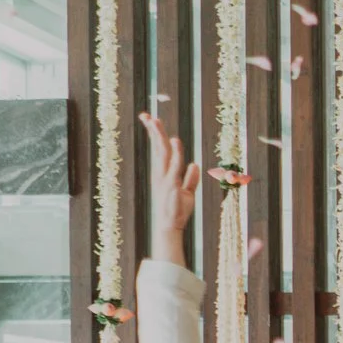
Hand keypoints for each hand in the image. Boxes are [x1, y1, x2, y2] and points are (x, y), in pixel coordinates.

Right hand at [137, 112, 198, 262]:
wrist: (170, 226)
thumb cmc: (178, 210)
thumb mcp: (188, 192)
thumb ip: (191, 178)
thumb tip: (194, 164)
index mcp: (163, 173)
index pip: (159, 150)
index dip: (156, 136)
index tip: (150, 120)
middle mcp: (162, 174)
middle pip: (158, 148)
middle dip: (153, 132)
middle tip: (148, 116)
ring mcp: (165, 179)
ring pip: (163, 153)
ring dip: (160, 137)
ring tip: (156, 122)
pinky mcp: (171, 185)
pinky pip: (175, 166)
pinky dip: (176, 154)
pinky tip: (175, 141)